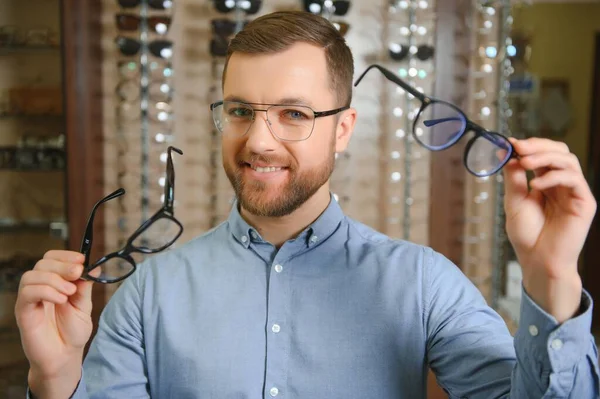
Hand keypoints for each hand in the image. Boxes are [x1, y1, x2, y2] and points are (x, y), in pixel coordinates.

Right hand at [14, 250, 97, 396]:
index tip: (82, 260)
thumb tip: (95, 267)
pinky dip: (46, 291)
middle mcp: (40, 288)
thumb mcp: (84, 306)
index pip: (52, 258)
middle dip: (62, 265)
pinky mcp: (23, 312)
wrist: (64, 356)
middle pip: (42, 263)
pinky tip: (61, 300)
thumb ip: (86, 287)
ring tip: (70, 292)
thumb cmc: (72, 332)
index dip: (65, 255)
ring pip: (32, 275)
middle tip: (77, 273)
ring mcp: (30, 299)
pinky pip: (27, 293)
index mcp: (55, 283)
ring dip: (54, 279)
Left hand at [503, 137, 595, 321]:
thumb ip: (514, 178)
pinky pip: (574, 179)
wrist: (538, 260)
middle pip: (560, 151)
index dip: (530, 145)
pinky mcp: (584, 203)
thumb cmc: (527, 235)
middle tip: (519, 147)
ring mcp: (575, 192)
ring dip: (544, 157)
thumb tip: (509, 153)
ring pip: (568, 160)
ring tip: (524, 163)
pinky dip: (553, 177)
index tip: (510, 142)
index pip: (545, 154)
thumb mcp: (514, 201)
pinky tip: (535, 186)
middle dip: (539, 146)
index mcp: (546, 182)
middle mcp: (563, 184)